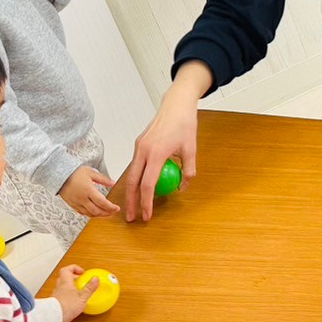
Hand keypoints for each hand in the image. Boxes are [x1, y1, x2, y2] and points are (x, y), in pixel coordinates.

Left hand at [53, 264, 96, 321]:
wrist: (55, 318)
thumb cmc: (66, 307)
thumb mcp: (82, 297)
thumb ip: (89, 288)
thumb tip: (95, 279)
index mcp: (65, 283)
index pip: (66, 270)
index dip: (74, 268)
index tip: (81, 272)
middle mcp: (59, 288)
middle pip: (64, 278)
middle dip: (73, 278)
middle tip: (80, 280)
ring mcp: (57, 296)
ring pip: (62, 288)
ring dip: (69, 288)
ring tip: (78, 291)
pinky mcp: (56, 305)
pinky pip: (62, 297)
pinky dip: (67, 298)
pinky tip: (73, 303)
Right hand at [58, 165, 119, 218]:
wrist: (58, 174)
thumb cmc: (74, 172)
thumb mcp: (91, 172)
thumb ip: (103, 179)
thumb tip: (112, 183)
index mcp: (88, 190)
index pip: (102, 202)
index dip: (111, 207)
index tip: (117, 208)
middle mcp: (82, 198)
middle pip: (97, 211)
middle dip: (107, 213)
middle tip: (113, 212)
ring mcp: (76, 203)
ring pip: (89, 214)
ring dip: (99, 215)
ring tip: (105, 213)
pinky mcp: (72, 204)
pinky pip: (82, 213)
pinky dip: (90, 214)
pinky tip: (94, 213)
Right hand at [116, 62, 209, 221]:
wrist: (176, 103)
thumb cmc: (185, 124)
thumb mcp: (192, 149)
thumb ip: (188, 171)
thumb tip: (182, 188)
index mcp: (156, 153)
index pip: (147, 185)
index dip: (146, 203)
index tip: (147, 216)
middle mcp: (143, 150)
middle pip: (132, 182)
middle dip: (130, 202)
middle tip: (132, 218)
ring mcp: (139, 146)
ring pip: (131, 174)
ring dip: (130, 191)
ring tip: (132, 206)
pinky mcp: (139, 143)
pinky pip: (135, 165)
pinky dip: (135, 178)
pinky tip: (139, 187)